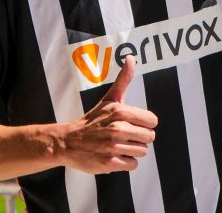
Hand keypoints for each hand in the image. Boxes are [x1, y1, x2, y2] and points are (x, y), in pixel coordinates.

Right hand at [59, 56, 157, 172]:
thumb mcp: (109, 98)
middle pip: (149, 137)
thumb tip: (131, 58)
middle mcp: (118, 128)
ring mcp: (113, 146)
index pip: (153, 121)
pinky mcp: (109, 163)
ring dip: (132, 150)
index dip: (144, 124)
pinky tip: (114, 155)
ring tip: (118, 145)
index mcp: (120, 111)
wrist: (68, 141)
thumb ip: (123, 79)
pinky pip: (132, 165)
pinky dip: (126, 162)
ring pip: (142, 151)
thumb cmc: (93, 120)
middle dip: (139, 138)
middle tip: (123, 135)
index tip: (131, 123)